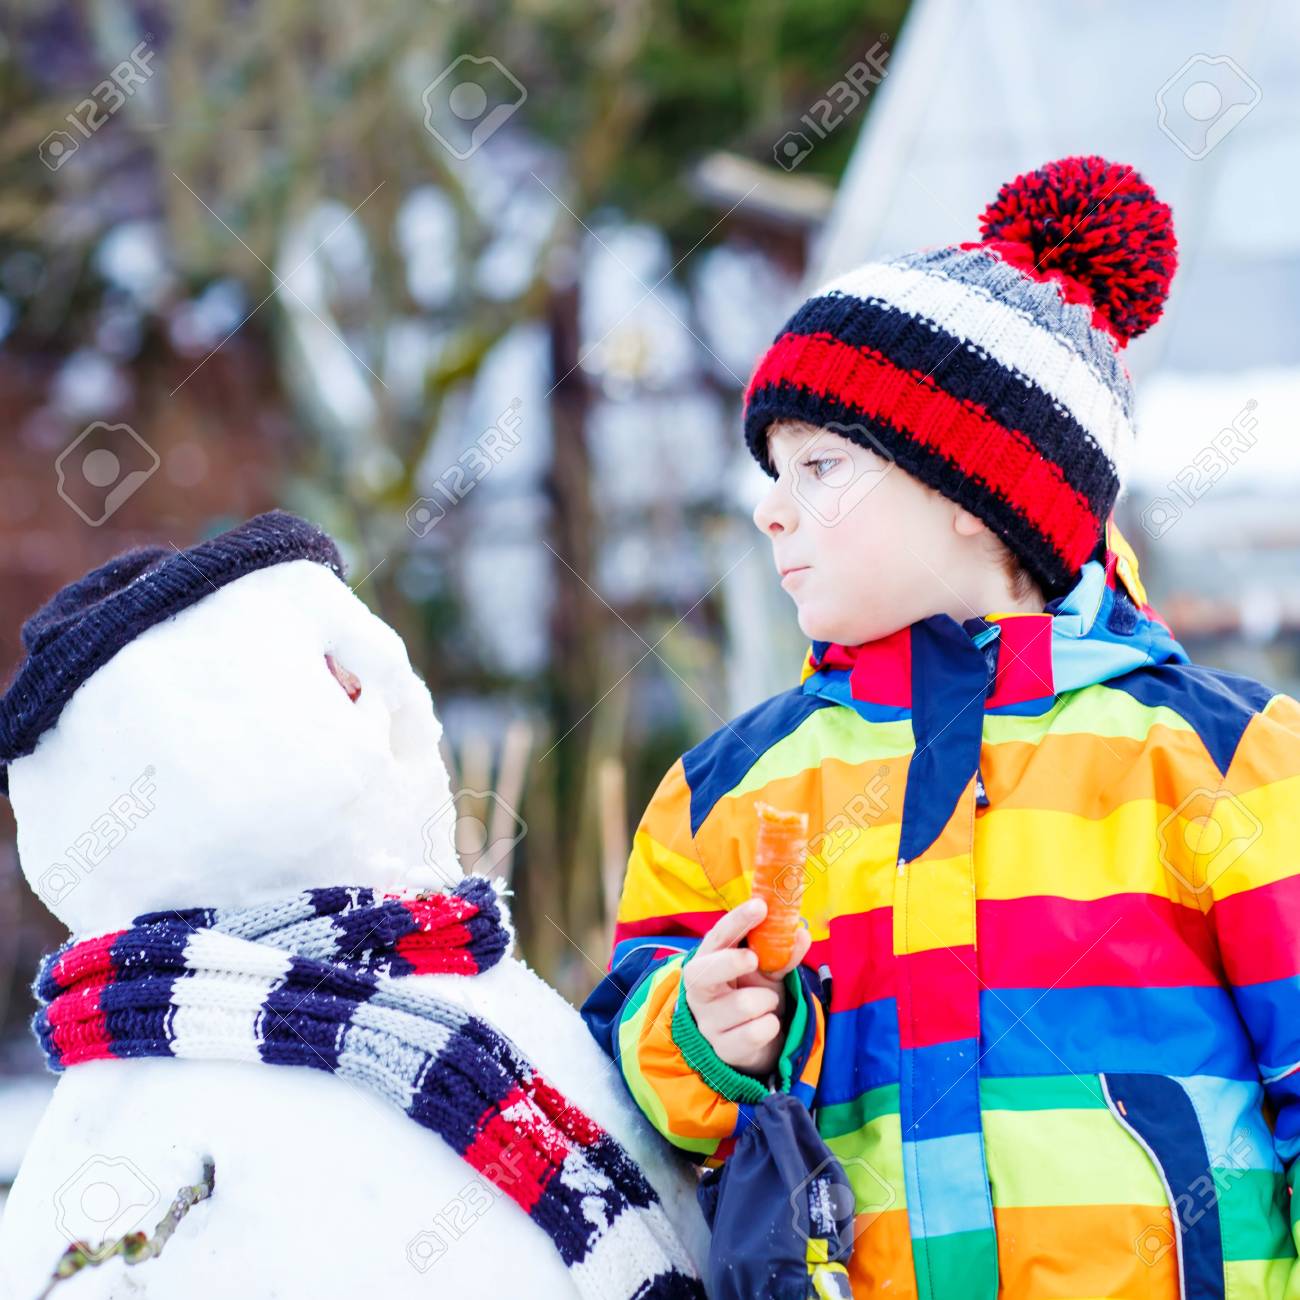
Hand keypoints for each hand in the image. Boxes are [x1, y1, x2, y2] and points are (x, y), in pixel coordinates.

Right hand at [684, 897, 812, 1077]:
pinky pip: (757, 1032)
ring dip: (767, 1000)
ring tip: (767, 1002)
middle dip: (731, 962)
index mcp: (709, 961)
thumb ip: (782, 952)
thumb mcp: (767, 970)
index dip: (737, 920)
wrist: (751, 1041)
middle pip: (705, 972)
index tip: (760, 906)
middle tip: (754, 959)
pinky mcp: (723, 1049)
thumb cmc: (753, 992)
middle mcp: (700, 991)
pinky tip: (767, 1024)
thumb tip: (802, 934)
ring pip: (744, 1004)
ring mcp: (708, 1022)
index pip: (717, 936)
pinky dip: (771, 1025)